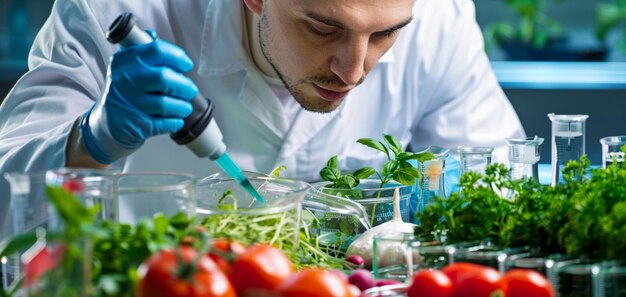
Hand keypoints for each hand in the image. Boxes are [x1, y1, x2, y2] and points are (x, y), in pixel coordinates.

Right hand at [81, 36, 197, 163]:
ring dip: (182, 106)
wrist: (107, 123)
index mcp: (125, 61)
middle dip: (185, 85)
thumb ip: (150, 58)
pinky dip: (175, 122)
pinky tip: (176, 120)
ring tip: (184, 107)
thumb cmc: (128, 91)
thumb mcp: (129, 69)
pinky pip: (164, 123)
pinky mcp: (134, 124)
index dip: (178, 57)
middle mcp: (124, 79)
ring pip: (166, 103)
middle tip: (191, 91)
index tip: (187, 65)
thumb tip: (175, 54)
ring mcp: (128, 102)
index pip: (157, 50)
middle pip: (164, 77)